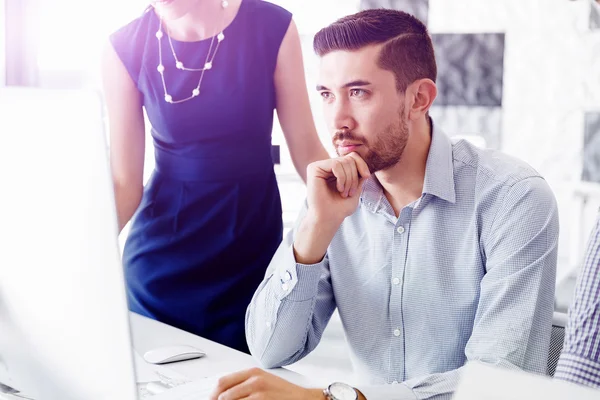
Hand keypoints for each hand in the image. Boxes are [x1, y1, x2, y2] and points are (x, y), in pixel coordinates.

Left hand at [209, 368, 323, 399]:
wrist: (304, 399)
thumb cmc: (285, 393)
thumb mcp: (264, 382)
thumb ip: (245, 384)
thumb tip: (224, 394)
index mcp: (253, 372)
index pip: (223, 382)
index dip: (213, 394)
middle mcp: (254, 380)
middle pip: (223, 394)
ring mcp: (258, 392)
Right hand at [306, 152, 370, 224]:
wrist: (328, 219)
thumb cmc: (340, 208)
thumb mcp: (356, 188)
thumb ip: (359, 175)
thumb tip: (363, 162)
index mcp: (335, 170)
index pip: (352, 157)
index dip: (362, 164)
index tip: (366, 176)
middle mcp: (326, 166)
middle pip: (349, 158)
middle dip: (354, 176)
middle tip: (350, 192)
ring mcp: (319, 166)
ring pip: (343, 161)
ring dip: (349, 179)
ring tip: (345, 193)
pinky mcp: (314, 168)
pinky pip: (335, 164)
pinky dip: (342, 178)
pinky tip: (339, 188)